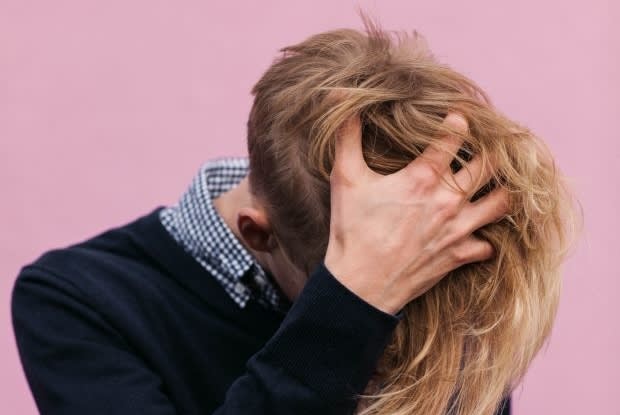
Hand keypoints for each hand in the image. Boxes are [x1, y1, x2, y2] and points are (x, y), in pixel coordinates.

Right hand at [324, 113, 509, 314]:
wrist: (360, 284)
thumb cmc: (352, 230)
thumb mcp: (345, 179)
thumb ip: (347, 136)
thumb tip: (341, 100)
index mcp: (423, 178)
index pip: (455, 137)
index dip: (459, 122)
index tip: (458, 118)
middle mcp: (449, 200)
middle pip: (489, 165)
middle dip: (490, 152)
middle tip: (484, 147)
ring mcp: (458, 229)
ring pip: (501, 203)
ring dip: (500, 191)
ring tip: (493, 184)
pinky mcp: (460, 255)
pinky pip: (488, 244)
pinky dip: (486, 237)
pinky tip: (477, 232)